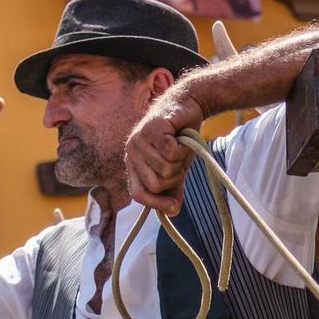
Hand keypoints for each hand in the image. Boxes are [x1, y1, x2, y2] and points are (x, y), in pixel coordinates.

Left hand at [125, 93, 204, 215]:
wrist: (188, 106)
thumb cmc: (180, 138)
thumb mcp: (176, 168)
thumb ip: (172, 190)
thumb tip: (172, 211)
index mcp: (132, 164)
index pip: (137, 193)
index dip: (155, 203)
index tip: (174, 207)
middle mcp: (131, 152)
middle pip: (155, 184)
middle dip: (174, 177)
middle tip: (180, 160)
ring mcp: (139, 139)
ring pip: (165, 169)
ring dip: (180, 160)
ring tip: (181, 145)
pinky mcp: (152, 128)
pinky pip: (171, 153)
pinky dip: (183, 148)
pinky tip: (181, 136)